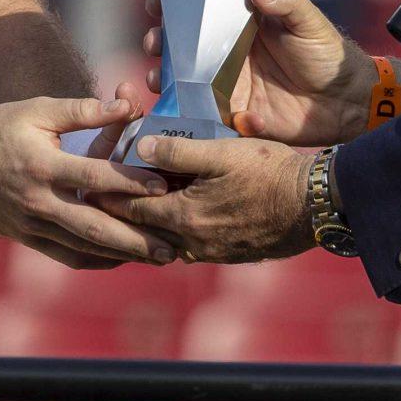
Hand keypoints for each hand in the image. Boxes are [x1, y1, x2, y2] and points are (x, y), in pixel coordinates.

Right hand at [0, 98, 177, 268]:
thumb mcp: (37, 111)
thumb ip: (83, 111)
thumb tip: (127, 104)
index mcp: (42, 165)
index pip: (95, 176)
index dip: (132, 182)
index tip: (165, 187)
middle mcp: (39, 201)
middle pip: (95, 227)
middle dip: (136, 240)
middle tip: (173, 248)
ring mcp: (32, 225)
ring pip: (84, 248)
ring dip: (124, 255)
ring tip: (160, 259)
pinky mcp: (28, 238)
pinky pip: (67, 255)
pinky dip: (97, 260)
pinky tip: (123, 259)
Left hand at [96, 134, 313, 263]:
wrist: (316, 204)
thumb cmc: (271, 172)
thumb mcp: (222, 152)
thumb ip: (178, 150)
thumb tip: (139, 145)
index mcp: (184, 217)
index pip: (129, 210)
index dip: (105, 196)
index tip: (84, 188)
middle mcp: (193, 243)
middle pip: (142, 232)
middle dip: (119, 217)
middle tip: (97, 202)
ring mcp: (212, 253)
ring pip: (165, 242)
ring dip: (147, 227)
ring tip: (130, 211)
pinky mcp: (229, 255)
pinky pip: (189, 246)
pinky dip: (172, 234)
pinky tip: (174, 219)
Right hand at [145, 0, 370, 144]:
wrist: (345, 102)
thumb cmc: (327, 54)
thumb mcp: (309, 21)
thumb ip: (287, 1)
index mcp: (239, 24)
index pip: (197, 9)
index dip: (171, 4)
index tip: (157, 4)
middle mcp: (225, 53)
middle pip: (179, 45)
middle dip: (158, 42)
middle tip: (154, 43)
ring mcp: (226, 84)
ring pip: (181, 81)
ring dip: (164, 78)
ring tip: (158, 78)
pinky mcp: (233, 114)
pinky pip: (205, 116)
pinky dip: (196, 115)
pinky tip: (202, 112)